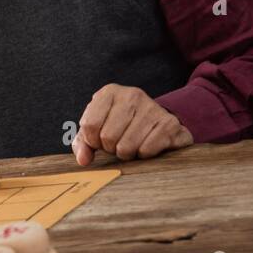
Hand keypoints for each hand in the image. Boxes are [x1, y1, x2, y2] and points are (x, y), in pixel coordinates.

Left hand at [72, 83, 193, 164]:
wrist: (157, 122)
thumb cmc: (120, 126)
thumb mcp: (97, 129)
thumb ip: (83, 143)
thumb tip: (83, 160)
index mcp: (110, 93)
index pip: (89, 125)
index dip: (92, 141)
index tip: (100, 140)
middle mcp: (132, 95)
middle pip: (107, 137)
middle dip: (110, 148)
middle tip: (118, 143)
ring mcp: (152, 107)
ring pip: (126, 146)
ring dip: (127, 153)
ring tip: (132, 145)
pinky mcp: (169, 123)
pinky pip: (146, 150)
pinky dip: (143, 155)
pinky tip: (146, 145)